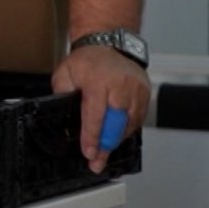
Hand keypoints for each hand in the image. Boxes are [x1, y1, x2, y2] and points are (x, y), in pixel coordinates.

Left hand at [52, 44, 149, 172]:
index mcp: (99, 81)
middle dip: (106, 146)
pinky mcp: (145, 94)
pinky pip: (138, 119)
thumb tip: (64, 116)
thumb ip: (63, 94)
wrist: (109, 44)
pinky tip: (116, 137)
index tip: (89, 153)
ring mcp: (136, 90)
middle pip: (115, 123)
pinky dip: (126, 130)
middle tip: (97, 163)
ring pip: (129, 124)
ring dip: (116, 140)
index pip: (95, 115)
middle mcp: (121, 86)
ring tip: (104, 153)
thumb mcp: (65, 73)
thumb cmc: (86, 60)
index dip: (92, 137)